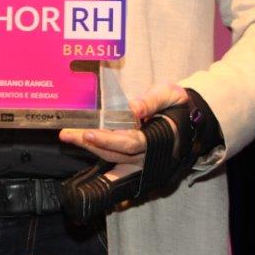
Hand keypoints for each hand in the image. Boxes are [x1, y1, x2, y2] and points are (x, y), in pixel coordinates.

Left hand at [57, 82, 186, 173]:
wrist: (186, 115)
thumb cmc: (177, 103)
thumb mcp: (169, 94)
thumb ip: (152, 101)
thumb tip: (133, 109)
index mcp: (159, 140)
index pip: (131, 143)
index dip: (109, 140)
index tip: (89, 132)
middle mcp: (148, 156)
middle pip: (116, 153)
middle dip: (90, 143)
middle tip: (68, 134)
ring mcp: (140, 160)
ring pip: (111, 156)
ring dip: (88, 146)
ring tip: (69, 135)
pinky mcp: (132, 158)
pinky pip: (111, 156)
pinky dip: (96, 148)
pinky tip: (80, 140)